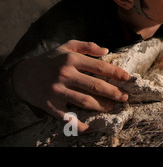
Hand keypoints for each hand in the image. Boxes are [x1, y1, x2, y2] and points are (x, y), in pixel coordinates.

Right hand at [11, 40, 129, 131]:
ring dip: (101, 106)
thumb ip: (87, 46)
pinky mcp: (49, 104)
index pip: (99, 66)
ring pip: (84, 101)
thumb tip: (106, 50)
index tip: (127, 78)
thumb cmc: (50, 59)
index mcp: (71, 59)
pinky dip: (78, 124)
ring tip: (112, 107)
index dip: (115, 73)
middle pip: (94, 85)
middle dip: (112, 92)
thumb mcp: (67, 47)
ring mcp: (57, 90)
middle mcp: (65, 74)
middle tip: (124, 97)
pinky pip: (66, 116)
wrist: (23, 74)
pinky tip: (89, 128)